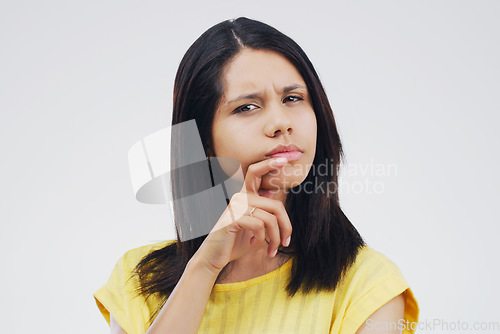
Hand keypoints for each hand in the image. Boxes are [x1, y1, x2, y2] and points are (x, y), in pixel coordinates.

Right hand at [194, 157, 292, 274]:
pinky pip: (259, 225)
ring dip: (275, 238)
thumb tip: (272, 189)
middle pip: (276, 205)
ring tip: (271, 249)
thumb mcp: (255, 225)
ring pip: (270, 218)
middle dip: (286, 226)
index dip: (269, 164)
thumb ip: (264, 210)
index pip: (256, 173)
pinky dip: (261, 238)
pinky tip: (254, 243)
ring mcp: (236, 206)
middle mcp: (240, 197)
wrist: (215, 257)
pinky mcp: (233, 218)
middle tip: (286, 242)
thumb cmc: (236, 241)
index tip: (284, 159)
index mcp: (246, 196)